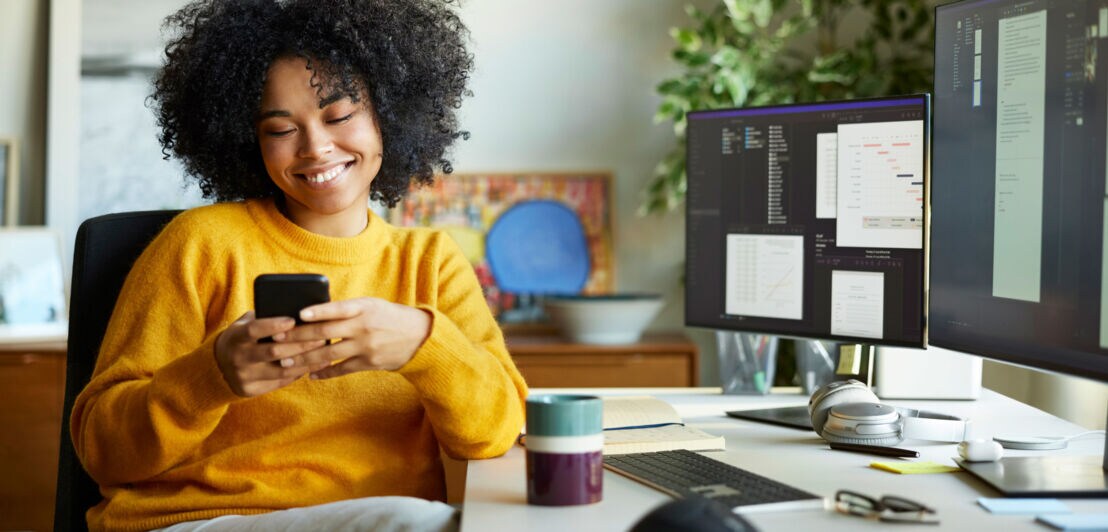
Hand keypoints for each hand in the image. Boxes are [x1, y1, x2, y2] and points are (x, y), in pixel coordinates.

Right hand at [214, 311, 326, 396]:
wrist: (217, 367)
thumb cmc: (242, 338)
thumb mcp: (244, 325)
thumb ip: (263, 318)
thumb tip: (298, 311)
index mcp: (235, 337)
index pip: (254, 330)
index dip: (273, 325)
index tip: (293, 320)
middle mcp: (237, 358)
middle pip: (273, 352)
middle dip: (300, 344)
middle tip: (321, 337)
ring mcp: (244, 376)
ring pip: (281, 370)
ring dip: (306, 361)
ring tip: (325, 352)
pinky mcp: (250, 390)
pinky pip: (281, 381)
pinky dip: (300, 372)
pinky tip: (315, 365)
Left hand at [275, 298, 431, 378]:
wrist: (419, 336)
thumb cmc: (388, 317)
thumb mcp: (370, 305)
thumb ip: (346, 310)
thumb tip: (313, 314)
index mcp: (364, 307)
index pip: (338, 308)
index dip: (318, 311)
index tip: (298, 314)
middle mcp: (364, 326)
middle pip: (326, 333)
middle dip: (298, 337)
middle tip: (276, 340)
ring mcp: (366, 346)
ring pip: (329, 354)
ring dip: (305, 359)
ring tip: (285, 362)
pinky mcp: (369, 363)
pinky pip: (342, 369)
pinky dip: (325, 372)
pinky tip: (310, 374)